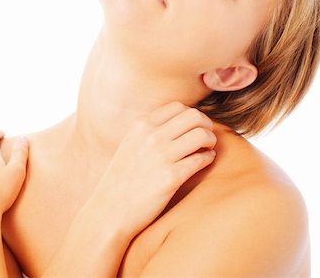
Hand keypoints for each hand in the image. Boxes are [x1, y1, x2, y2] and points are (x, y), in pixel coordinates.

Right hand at [89, 101, 216, 238]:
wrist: (109, 211)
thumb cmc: (121, 179)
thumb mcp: (130, 144)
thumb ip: (149, 131)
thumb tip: (179, 122)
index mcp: (141, 125)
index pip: (178, 107)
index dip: (192, 115)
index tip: (194, 127)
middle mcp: (151, 136)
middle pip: (194, 116)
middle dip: (206, 125)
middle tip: (206, 138)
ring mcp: (161, 156)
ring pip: (201, 135)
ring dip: (210, 141)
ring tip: (207, 150)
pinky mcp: (171, 178)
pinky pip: (201, 159)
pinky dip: (208, 158)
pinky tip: (204, 162)